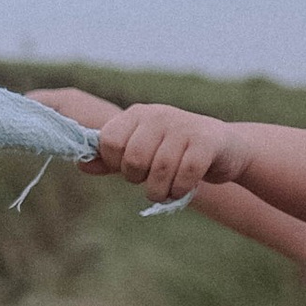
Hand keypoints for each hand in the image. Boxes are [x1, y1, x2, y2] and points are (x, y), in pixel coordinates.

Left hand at [31, 94, 250, 204]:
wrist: (225, 149)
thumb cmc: (175, 152)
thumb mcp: (141, 153)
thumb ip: (110, 160)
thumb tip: (80, 165)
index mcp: (137, 114)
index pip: (108, 141)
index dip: (115, 163)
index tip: (129, 168)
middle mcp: (159, 115)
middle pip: (133, 159)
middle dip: (139, 180)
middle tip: (151, 179)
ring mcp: (184, 126)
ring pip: (159, 171)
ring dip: (161, 191)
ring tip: (167, 189)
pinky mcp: (206, 142)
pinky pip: (185, 175)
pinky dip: (181, 189)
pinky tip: (184, 187)